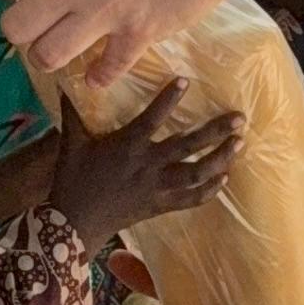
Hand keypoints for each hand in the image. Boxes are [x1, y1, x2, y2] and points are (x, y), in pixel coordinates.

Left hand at [0, 0, 255, 77]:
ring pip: (48, 56)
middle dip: (23, 25)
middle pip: (14, 26)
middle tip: (42, 17)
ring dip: (51, 53)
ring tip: (65, 42)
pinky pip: (106, 72)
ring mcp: (105, 12)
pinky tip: (101, 67)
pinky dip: (100, 74)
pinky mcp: (139, 35)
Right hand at [47, 85, 241, 256]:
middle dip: (216, 131)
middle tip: (240, 118)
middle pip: (189, 146)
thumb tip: (63, 82)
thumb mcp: (71, 143)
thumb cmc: (71, 179)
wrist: (74, 223)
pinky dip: (208, 191)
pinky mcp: (159, 205)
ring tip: (239, 144)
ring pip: (196, 173)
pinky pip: (190, 200)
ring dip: (220, 159)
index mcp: (127, 146)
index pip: (153, 118)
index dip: (169, 99)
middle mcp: (147, 165)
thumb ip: (72, 112)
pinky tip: (223, 179)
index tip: (186, 81)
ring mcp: (157, 187)